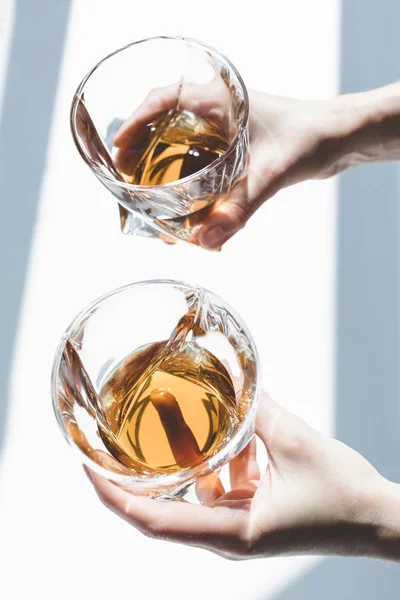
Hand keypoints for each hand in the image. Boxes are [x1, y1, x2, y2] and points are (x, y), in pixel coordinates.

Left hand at [84, 392, 398, 560]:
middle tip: (108, 446)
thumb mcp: (296, 443)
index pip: (153, 521)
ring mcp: (237, 529)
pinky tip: (226, 437)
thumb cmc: (343, 496)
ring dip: (180, 465)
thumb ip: (258, 410)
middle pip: (160, 512)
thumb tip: (232, 380)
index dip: (113, 496)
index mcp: (232, 532)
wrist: (375, 521)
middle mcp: (227, 537)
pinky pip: (216, 490)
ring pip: (190, 496)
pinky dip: (213, 463)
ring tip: (168, 428)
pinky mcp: (250, 517)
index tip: (88, 468)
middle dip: (131, 479)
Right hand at [113, 86, 354, 249]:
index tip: (118, 150)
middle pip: (164, 124)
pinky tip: (181, 202)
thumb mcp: (272, 174)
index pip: (164, 100)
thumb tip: (205, 242)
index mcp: (221, 100)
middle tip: (126, 179)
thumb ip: (239, 210)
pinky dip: (185, 176)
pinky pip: (200, 157)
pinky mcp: (235, 146)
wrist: (338, 139)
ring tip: (146, 195)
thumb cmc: (309, 140)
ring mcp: (226, 128)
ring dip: (162, 166)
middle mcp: (218, 110)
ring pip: (180, 142)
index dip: (135, 123)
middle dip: (141, 151)